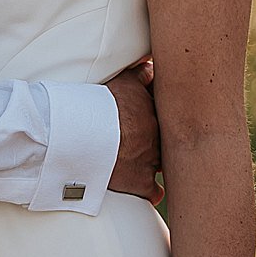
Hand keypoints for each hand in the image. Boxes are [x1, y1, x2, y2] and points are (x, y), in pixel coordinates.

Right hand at [103, 58, 162, 204]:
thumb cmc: (98, 105)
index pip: (170, 113)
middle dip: (162, 140)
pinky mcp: (141, 182)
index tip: (159, 117)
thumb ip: (140, 73)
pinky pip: (155, 191)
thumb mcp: (122, 81)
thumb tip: (151, 66)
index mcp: (154, 113)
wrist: (85, 135)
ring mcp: (151, 160)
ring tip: (148, 161)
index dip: (163, 115)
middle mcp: (158, 136)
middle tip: (150, 138)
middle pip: (168, 139)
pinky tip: (151, 189)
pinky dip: (153, 191)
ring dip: (157, 163)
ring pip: (164, 164)